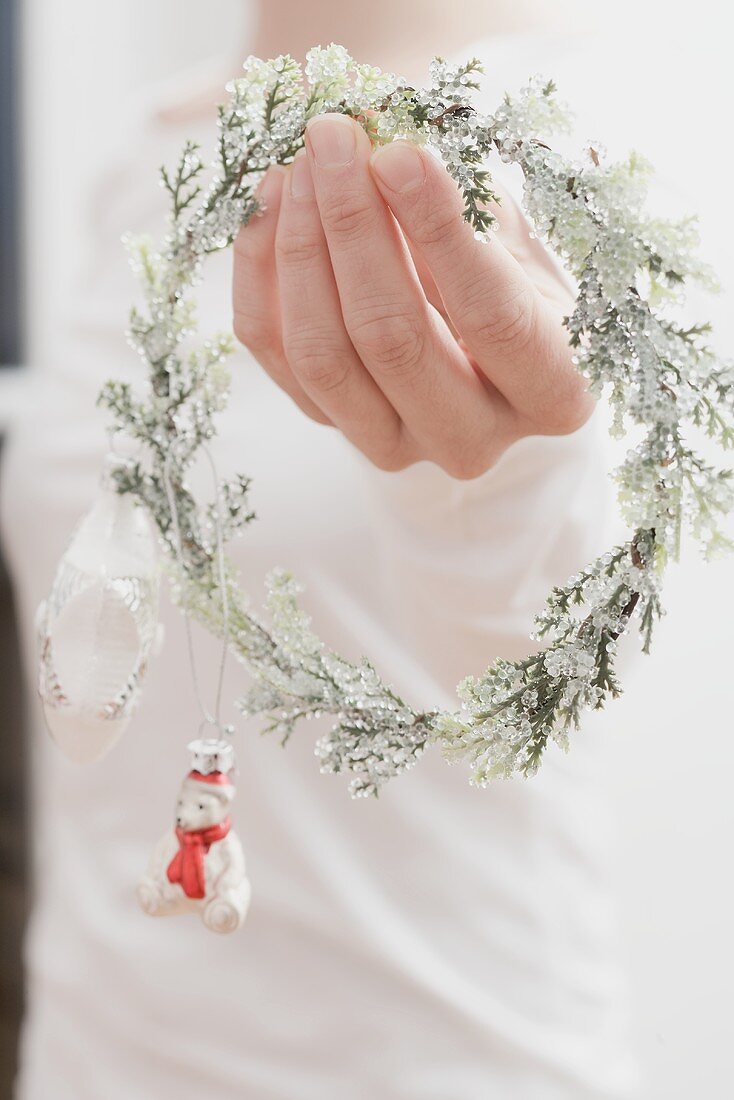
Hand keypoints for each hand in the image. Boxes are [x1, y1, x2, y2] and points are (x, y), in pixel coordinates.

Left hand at [232, 114, 593, 478]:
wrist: (484, 344)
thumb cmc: (518, 279)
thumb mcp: (516, 238)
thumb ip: (463, 197)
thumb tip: (379, 133)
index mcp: (553, 393)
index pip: (493, 317)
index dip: (440, 232)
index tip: (397, 154)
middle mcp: (474, 439)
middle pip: (393, 339)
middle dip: (353, 227)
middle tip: (331, 138)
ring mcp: (397, 445)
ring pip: (323, 356)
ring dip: (300, 247)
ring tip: (298, 164)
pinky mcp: (334, 428)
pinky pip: (276, 356)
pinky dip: (261, 275)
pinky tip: (271, 205)